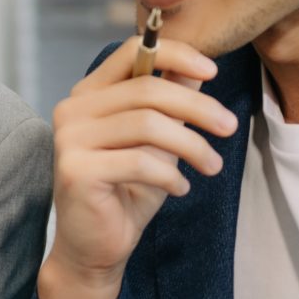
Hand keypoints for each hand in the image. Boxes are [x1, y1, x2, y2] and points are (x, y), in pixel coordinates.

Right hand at [38, 35, 236, 298]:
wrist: (95, 248)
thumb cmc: (127, 191)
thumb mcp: (158, 142)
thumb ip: (170, 104)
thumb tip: (198, 69)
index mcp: (89, 94)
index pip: (131, 51)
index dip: (176, 54)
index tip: (213, 72)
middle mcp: (72, 109)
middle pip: (147, 89)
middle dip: (197, 107)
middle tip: (229, 127)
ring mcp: (70, 139)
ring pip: (147, 124)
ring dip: (191, 145)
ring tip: (212, 165)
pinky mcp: (76, 170)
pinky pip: (138, 162)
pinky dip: (170, 174)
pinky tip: (181, 187)